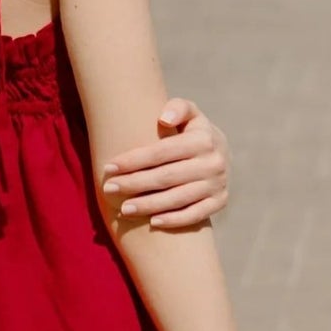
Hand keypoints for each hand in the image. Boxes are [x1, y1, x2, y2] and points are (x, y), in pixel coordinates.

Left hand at [100, 98, 229, 228]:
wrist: (221, 152)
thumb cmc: (192, 131)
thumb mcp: (190, 113)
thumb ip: (178, 108)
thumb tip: (164, 119)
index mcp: (203, 139)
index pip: (161, 152)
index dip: (133, 161)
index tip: (109, 168)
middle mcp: (213, 162)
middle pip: (166, 177)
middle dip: (134, 184)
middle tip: (109, 189)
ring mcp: (218, 184)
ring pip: (178, 199)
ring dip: (148, 205)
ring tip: (124, 209)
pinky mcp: (220, 201)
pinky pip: (195, 215)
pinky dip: (174, 220)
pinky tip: (152, 222)